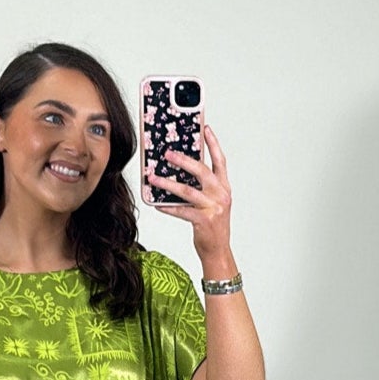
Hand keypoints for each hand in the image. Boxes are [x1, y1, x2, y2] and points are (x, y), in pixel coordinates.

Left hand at [145, 124, 233, 266]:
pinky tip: (157, 203)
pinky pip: (182, 210)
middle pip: (202, 171)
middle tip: (167, 154)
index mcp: (224, 187)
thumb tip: (179, 171)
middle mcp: (221, 195)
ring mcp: (214, 208)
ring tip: (153, 178)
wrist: (218, 251)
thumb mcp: (211, 202)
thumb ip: (202, 187)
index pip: (220, 160)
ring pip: (188, 190)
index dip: (213, 143)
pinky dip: (168, 206)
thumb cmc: (212, 225)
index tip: (205, 128)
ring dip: (168, 183)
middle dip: (183, 160)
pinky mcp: (204, 221)